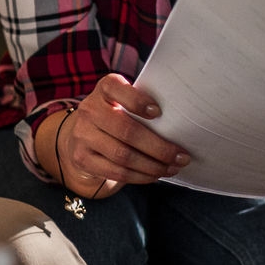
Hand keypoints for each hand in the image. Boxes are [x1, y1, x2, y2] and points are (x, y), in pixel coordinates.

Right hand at [55, 74, 189, 197]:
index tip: (158, 112)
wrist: (83, 135)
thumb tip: (180, 124)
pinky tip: (155, 175)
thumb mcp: (124, 101)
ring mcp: (83, 135)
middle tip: (181, 156)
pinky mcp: (82, 158)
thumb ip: (143, 105)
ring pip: (123, 155)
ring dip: (153, 166)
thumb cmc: (117, 116)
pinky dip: (141, 176)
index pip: (116, 88)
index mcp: (104, 89)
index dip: (137, 101)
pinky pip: (117, 172)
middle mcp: (89, 109)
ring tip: (172, 168)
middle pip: (127, 130)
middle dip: (159, 147)